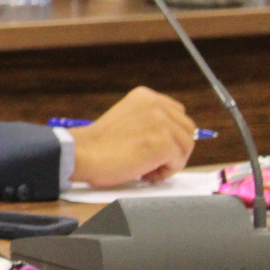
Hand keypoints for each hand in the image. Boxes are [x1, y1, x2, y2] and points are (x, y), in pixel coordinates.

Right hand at [68, 86, 197, 186]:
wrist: (82, 153)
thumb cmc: (98, 143)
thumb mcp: (127, 118)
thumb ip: (149, 120)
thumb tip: (174, 137)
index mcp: (145, 96)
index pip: (178, 113)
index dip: (171, 134)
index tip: (157, 146)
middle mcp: (156, 105)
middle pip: (187, 129)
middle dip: (175, 148)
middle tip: (154, 161)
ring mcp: (161, 123)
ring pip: (186, 147)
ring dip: (170, 162)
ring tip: (147, 168)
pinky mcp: (164, 144)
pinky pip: (178, 162)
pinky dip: (164, 173)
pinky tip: (145, 173)